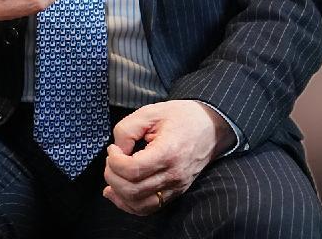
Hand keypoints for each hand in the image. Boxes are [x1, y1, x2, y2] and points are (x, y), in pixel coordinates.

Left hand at [103, 100, 235, 214]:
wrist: (210, 127)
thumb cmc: (181, 116)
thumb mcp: (151, 111)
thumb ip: (128, 129)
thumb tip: (117, 150)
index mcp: (168, 152)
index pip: (133, 170)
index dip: (115, 161)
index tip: (113, 148)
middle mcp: (173, 176)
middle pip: (133, 190)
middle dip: (113, 176)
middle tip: (111, 159)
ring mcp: (176, 188)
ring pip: (140, 205)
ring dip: (119, 193)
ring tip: (113, 174)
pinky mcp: (175, 193)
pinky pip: (149, 208)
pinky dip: (129, 205)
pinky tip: (116, 193)